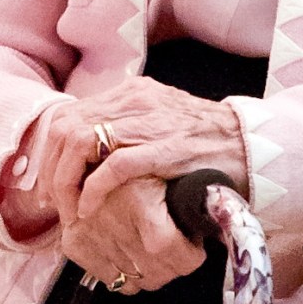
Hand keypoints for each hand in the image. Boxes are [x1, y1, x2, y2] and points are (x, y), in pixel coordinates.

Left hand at [20, 76, 249, 285]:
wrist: (250, 146)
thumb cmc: (205, 144)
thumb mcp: (159, 125)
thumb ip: (127, 131)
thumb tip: (89, 155)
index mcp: (132, 93)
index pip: (72, 115)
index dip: (53, 152)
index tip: (51, 184)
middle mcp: (135, 100)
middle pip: (69, 126)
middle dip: (53, 168)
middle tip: (55, 203)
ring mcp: (149, 122)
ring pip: (82, 142)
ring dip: (68, 180)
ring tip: (70, 210)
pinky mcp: (164, 148)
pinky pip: (114, 166)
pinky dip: (94, 189)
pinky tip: (90, 209)